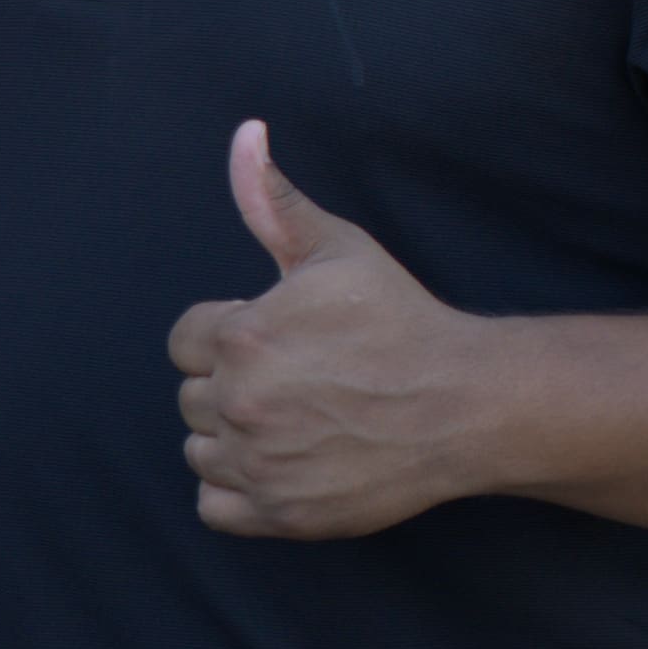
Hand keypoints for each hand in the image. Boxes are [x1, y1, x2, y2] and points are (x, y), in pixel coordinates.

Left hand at [170, 123, 491, 539]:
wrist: (463, 403)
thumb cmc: (398, 320)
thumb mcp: (337, 249)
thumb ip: (273, 199)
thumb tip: (245, 134)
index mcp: (243, 336)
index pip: (184, 342)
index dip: (227, 338)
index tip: (275, 341)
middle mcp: (242, 403)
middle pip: (193, 398)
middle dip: (232, 387)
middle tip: (297, 382)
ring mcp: (259, 464)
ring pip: (200, 451)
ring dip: (232, 440)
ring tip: (293, 422)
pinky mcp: (280, 514)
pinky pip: (213, 505)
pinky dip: (238, 491)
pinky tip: (282, 464)